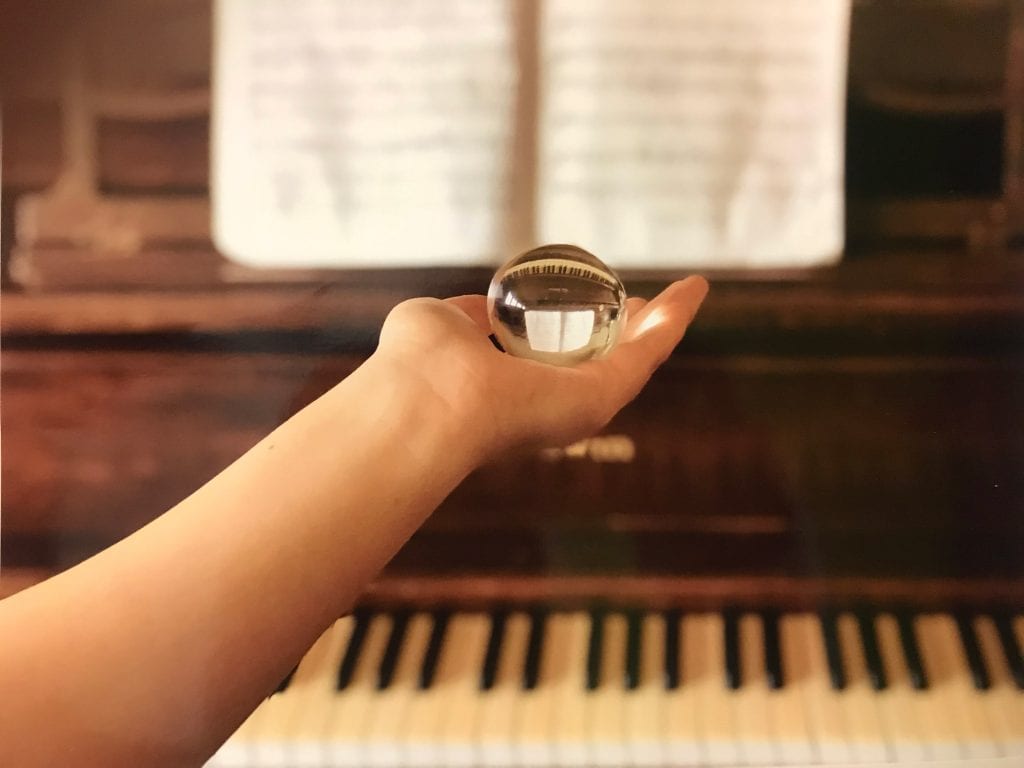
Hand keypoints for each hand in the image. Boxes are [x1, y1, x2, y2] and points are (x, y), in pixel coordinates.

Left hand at [373, 276, 708, 456]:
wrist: (426, 400)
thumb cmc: (417, 365)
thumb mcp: (441, 323)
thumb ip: (466, 317)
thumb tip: (482, 308)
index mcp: (509, 389)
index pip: (552, 358)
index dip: (576, 329)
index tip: (591, 302)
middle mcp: (548, 402)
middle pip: (602, 360)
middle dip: (628, 331)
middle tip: (645, 302)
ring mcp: (578, 403)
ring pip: (633, 356)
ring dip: (663, 322)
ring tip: (689, 291)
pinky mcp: (602, 395)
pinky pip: (648, 351)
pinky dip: (674, 318)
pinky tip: (694, 289)